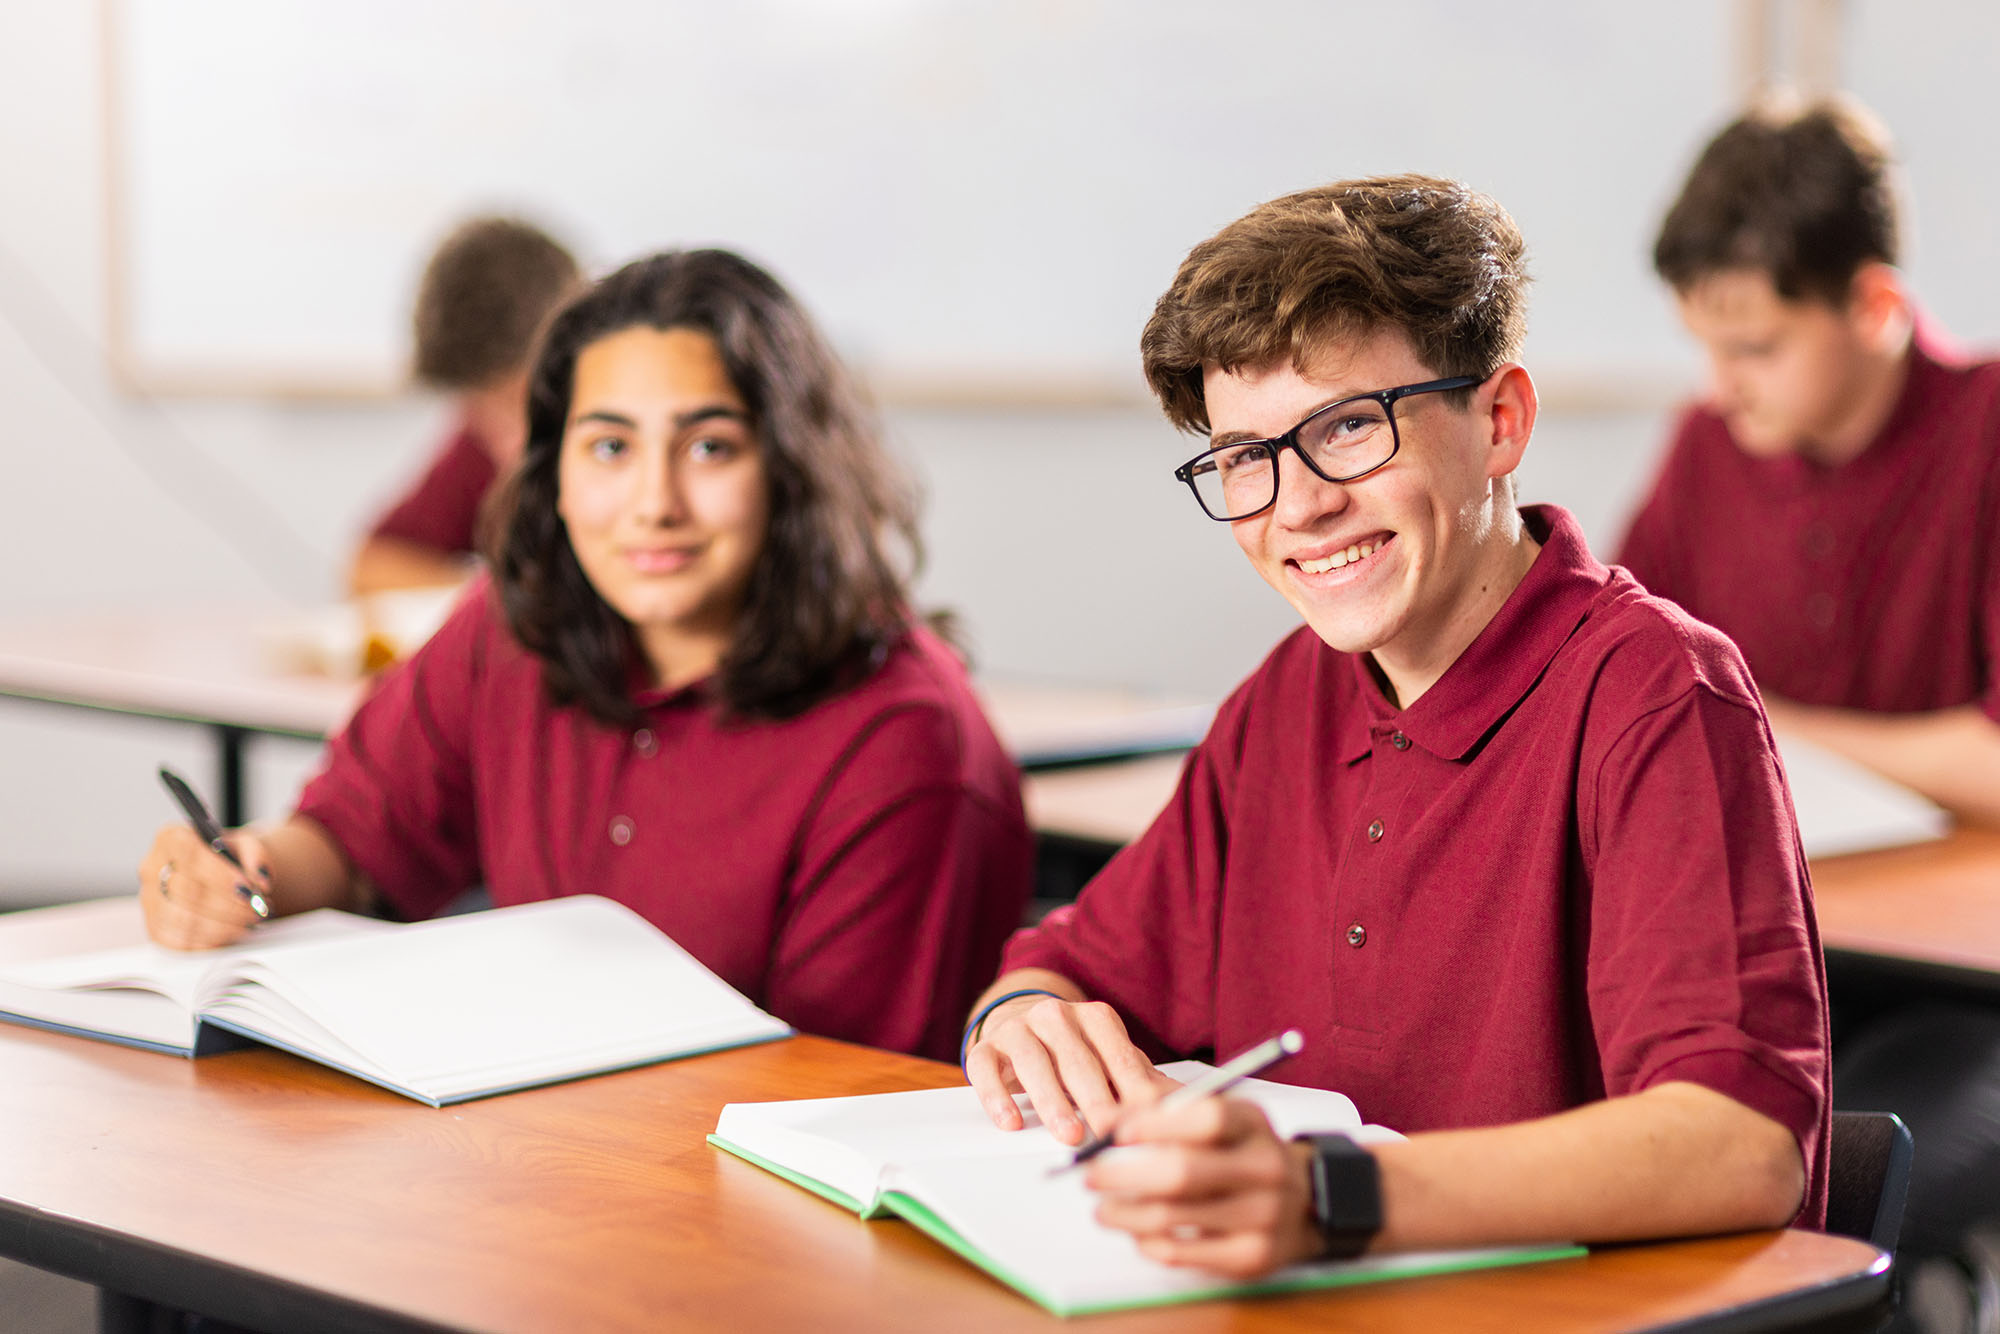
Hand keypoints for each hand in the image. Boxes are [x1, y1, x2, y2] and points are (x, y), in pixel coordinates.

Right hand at [138, 824, 272, 949]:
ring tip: (250, 919)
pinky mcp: (155, 929)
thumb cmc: (230, 859)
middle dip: (227, 904)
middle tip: (256, 908)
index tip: (248, 887)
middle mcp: (153, 868)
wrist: (222, 877)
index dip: (217, 873)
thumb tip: (260, 880)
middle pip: (184, 890)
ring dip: (224, 924)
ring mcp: (150, 901)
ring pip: (182, 919)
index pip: (186, 852)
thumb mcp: (247, 845)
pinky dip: (212, 940)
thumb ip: (257, 854)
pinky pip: (179, 942)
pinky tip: (233, 931)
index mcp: (170, 838)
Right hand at [963, 994, 1173, 1144]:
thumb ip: (1142, 1080)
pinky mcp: (986, 1046)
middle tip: (1110, 1133)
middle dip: (1096, 1100)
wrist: (1017, 1022)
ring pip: (1033, 1063)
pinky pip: (986, 1067)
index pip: (1119, 1057)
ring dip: (1052, 1101)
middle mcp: (1056, 1016)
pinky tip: (1010, 1122)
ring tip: (1068, 1134)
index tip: (1146, 1122)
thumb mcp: (1110, 1060)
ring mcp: (1018, 1028)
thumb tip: (1189, 1105)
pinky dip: (997, 1096)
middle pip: (1078, 1061)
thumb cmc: (1074, 1051)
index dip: (1132, 1091)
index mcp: (1096, 1018)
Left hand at [1086, 1097, 1322, 1278]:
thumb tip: (1109, 1117)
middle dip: (1124, 1175)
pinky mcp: (1251, 1256)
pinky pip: (1184, 1253)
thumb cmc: (1246, 1153)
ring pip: (1175, 1216)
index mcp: (1254, 1125)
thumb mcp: (1224, 1118)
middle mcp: (1265, 1168)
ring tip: (1103, 1209)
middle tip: (1089, 1176)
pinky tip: (1136, 1232)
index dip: (1155, 1125)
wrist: (1307, 1201)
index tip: (1115, 1133)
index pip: (1206, 1118)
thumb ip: (1169, 1109)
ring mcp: (1263, 1215)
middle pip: (1184, 1171)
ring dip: (1126, 1213)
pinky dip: (1149, 1242)